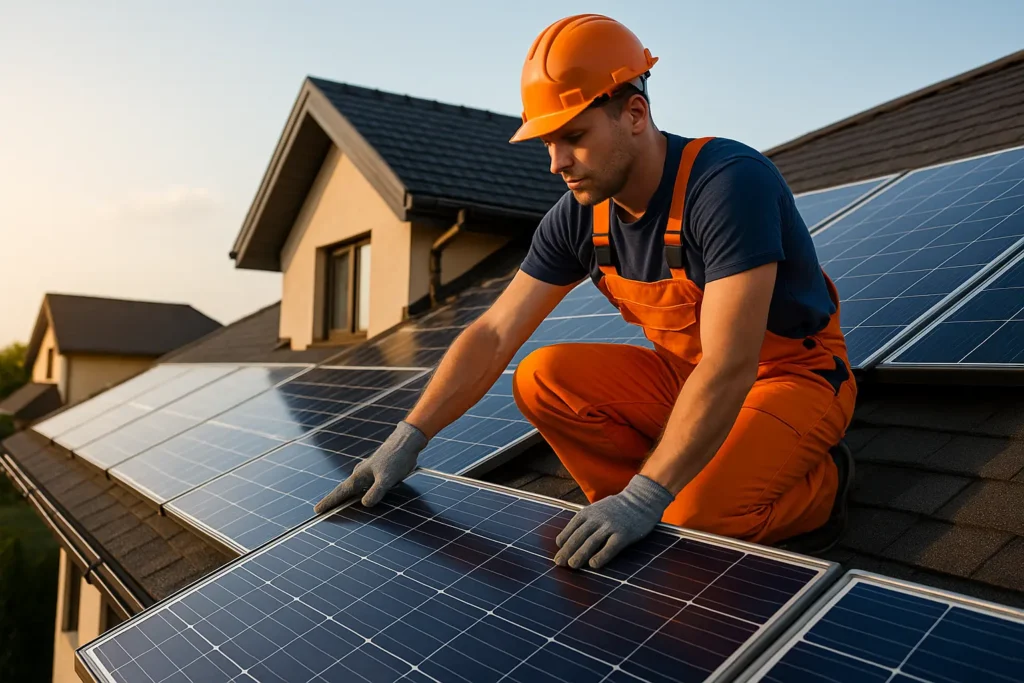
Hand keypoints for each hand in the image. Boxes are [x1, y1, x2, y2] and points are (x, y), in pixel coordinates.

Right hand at [313, 421, 427, 513]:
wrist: (407, 442)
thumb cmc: (396, 459)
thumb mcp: (387, 478)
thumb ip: (376, 491)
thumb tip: (364, 504)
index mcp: (359, 476)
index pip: (340, 492)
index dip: (329, 502)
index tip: (317, 510)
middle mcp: (361, 474)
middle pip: (344, 491)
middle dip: (334, 501)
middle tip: (322, 512)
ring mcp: (369, 473)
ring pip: (354, 489)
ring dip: (347, 498)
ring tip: (339, 508)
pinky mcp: (378, 473)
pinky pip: (364, 487)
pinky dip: (360, 494)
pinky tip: (363, 498)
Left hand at [554, 474, 674, 569]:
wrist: (642, 499)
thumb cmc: (618, 507)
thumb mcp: (598, 508)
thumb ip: (586, 521)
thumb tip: (570, 539)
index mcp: (589, 512)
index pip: (571, 527)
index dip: (564, 540)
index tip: (558, 552)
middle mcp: (597, 518)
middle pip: (578, 536)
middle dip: (567, 550)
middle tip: (559, 563)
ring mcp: (610, 526)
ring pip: (591, 542)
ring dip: (579, 554)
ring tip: (572, 565)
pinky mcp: (624, 534)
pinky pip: (610, 547)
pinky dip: (601, 556)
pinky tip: (593, 565)